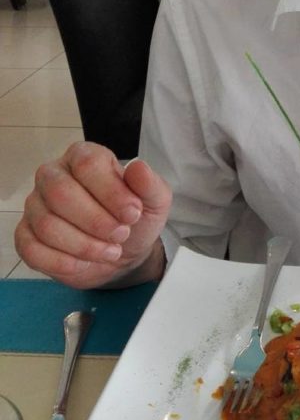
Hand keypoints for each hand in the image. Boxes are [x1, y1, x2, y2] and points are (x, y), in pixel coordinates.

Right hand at [14, 141, 171, 289]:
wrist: (122, 253)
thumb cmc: (133, 219)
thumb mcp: (154, 201)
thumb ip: (149, 184)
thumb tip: (138, 167)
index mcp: (84, 156)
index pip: (88, 164)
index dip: (111, 192)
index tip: (132, 214)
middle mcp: (54, 175)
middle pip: (60, 192)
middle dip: (96, 221)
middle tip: (121, 235)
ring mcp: (36, 205)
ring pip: (47, 224)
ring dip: (84, 245)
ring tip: (110, 251)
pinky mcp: (26, 235)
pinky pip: (32, 250)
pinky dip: (63, 262)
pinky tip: (84, 263)